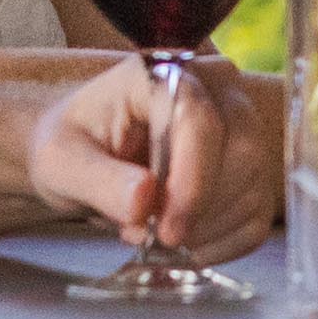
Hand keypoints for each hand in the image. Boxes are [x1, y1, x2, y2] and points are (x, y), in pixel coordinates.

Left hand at [34, 57, 279, 261]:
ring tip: (155, 233)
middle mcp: (215, 90)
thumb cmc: (73, 147)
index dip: (191, 182)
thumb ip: (97, 179)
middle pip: (242, 153)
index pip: (201, 121)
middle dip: (199, 210)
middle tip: (150, 236)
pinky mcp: (250, 168)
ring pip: (254, 186)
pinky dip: (224, 243)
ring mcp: (241, 127)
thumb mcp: (59, 162)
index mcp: (163, 73)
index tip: (167, 231)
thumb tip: (143, 200)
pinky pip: (258, 215)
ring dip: (206, 229)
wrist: (85, 155)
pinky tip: (186, 245)